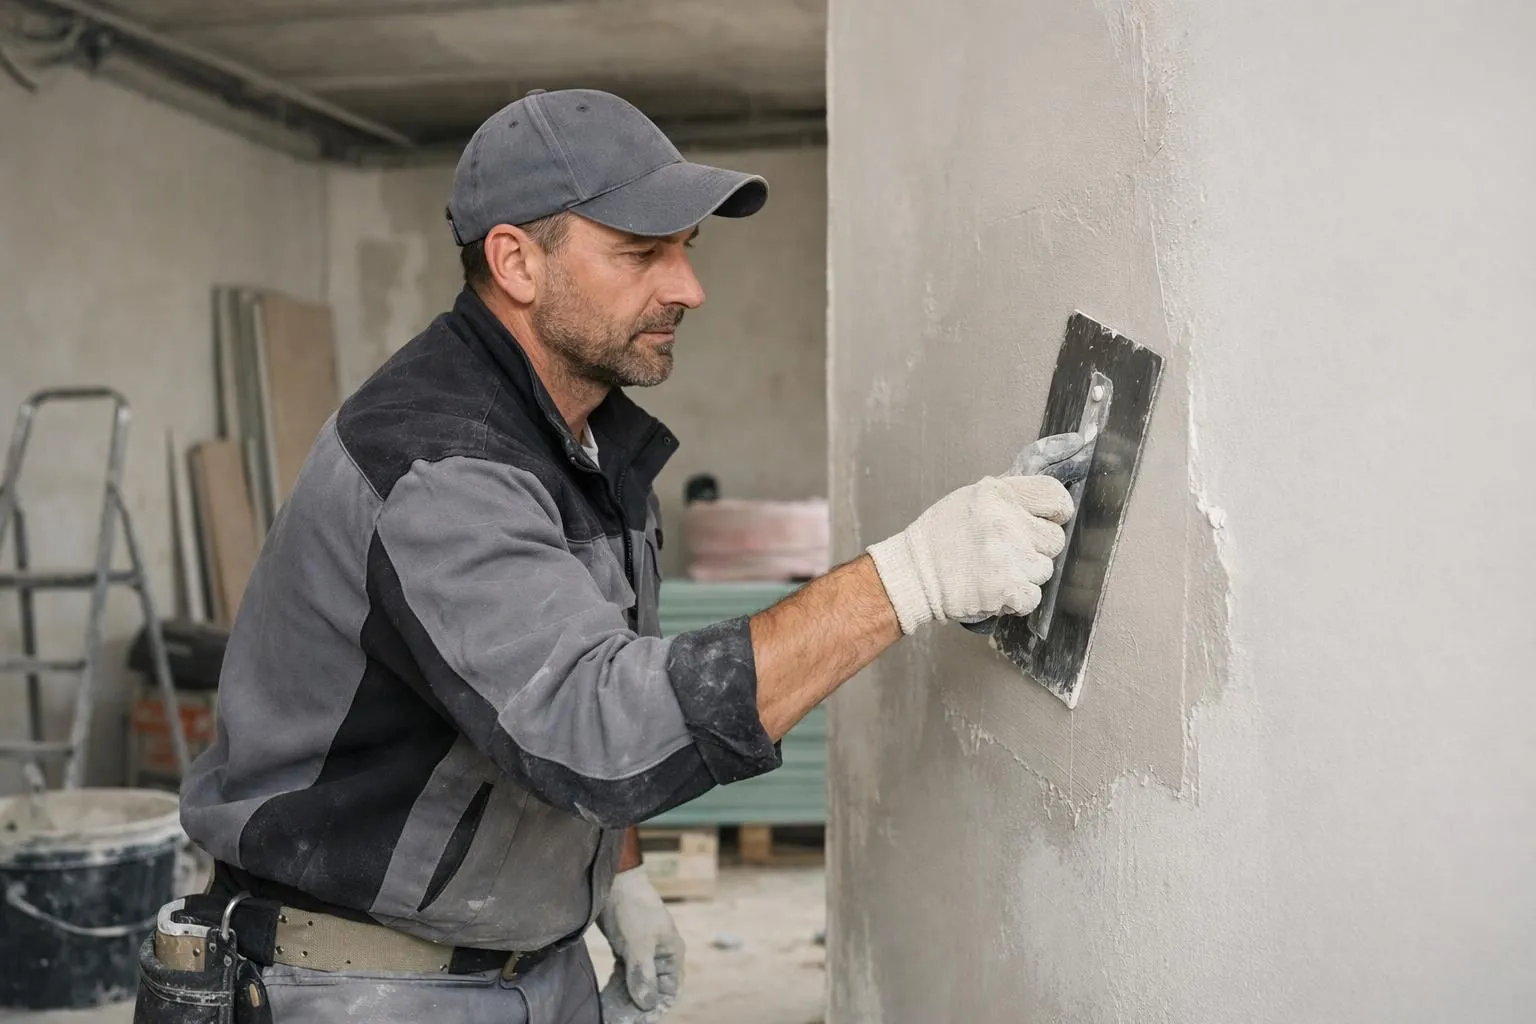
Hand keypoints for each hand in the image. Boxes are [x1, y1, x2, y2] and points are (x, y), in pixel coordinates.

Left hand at [596, 867, 683, 1021]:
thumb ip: (643, 973)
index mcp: (671, 954)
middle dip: (637, 1007)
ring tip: (610, 1011)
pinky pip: (625, 977)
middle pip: (652, 991)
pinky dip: (617, 988)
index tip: (637, 1020)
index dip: (656, 1008)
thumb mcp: (640, 942)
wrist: (616, 882)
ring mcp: (642, 954)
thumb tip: (646, 1003)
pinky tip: (606, 996)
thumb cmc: (634, 908)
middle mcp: (659, 957)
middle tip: (618, 1017)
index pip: (670, 991)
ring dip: (625, 999)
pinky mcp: (626, 950)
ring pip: (637, 985)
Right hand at [866, 475, 1073, 633]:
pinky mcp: (1009, 589)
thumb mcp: (971, 498)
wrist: (914, 575)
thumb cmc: (940, 536)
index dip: (1056, 512)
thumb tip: (1043, 495)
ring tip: (997, 570)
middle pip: (1055, 539)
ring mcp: (1010, 558)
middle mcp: (1008, 523)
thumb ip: (1009, 495)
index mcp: (1000, 495)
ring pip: (1045, 570)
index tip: (1048, 520)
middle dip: (1036, 548)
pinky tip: (995, 588)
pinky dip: (1017, 599)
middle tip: (1009, 551)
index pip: (1055, 497)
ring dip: (1025, 575)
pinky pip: (1033, 597)